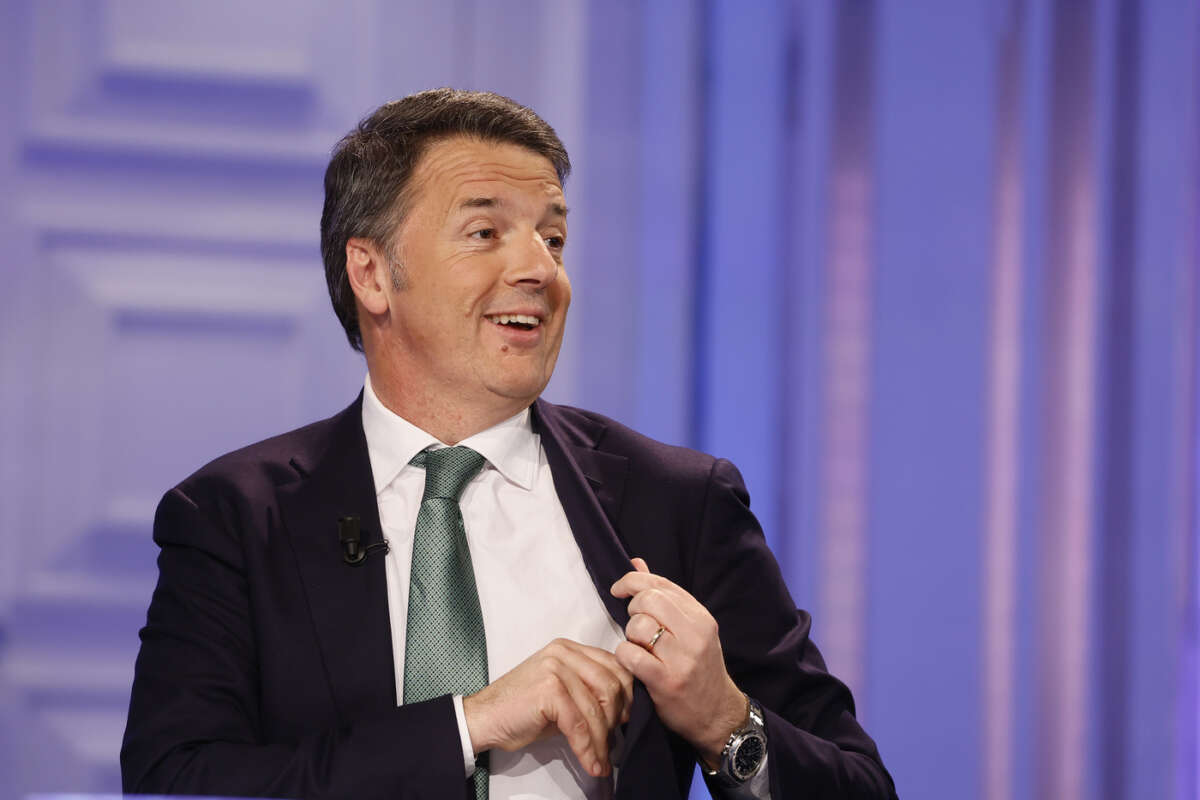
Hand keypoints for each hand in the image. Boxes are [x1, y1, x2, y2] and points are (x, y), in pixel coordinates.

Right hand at [462, 638, 632, 777]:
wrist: (483, 718)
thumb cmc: (522, 710)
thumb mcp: (561, 693)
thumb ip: (588, 692)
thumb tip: (623, 712)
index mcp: (570, 649)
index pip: (615, 666)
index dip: (627, 696)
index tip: (624, 721)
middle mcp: (564, 653)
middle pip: (611, 685)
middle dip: (616, 720)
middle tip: (612, 744)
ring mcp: (555, 669)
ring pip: (597, 707)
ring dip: (602, 741)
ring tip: (600, 761)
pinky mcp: (549, 690)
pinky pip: (579, 724)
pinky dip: (588, 748)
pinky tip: (590, 763)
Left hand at [610, 558, 747, 766]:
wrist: (717, 714)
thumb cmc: (699, 668)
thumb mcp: (691, 628)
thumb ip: (664, 595)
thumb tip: (636, 562)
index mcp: (700, 616)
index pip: (660, 584)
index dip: (633, 581)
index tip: (618, 589)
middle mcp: (695, 633)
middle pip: (648, 600)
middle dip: (632, 610)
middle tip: (635, 626)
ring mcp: (682, 658)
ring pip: (637, 627)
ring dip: (629, 637)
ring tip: (641, 649)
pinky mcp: (667, 681)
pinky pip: (630, 655)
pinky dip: (624, 657)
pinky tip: (634, 664)